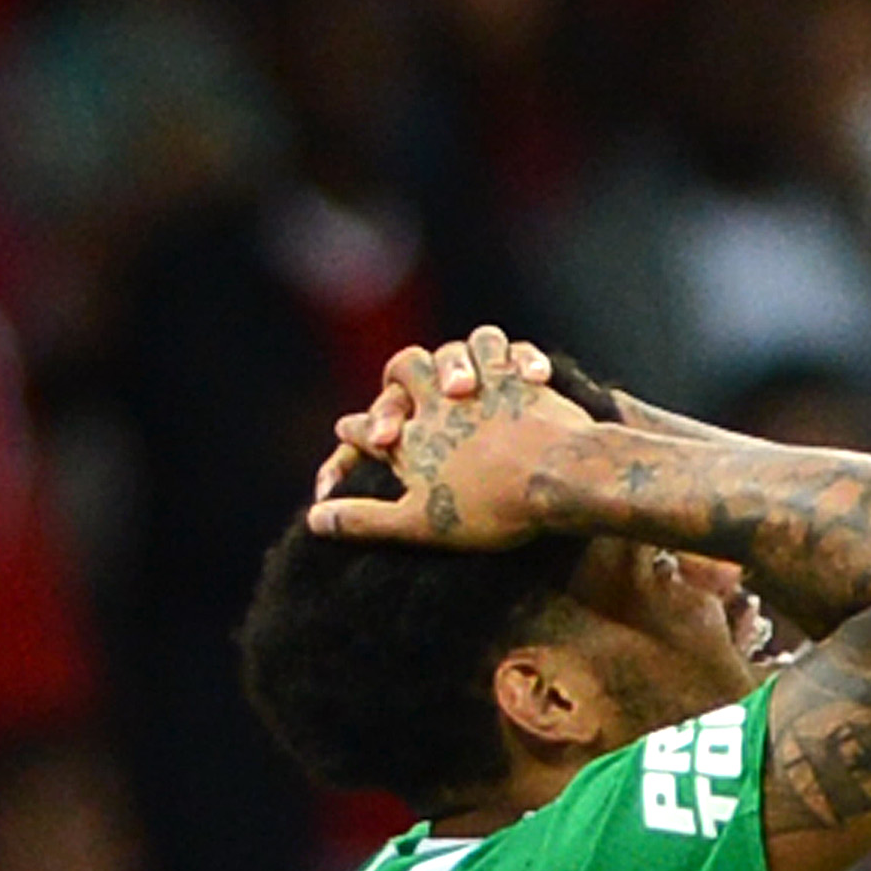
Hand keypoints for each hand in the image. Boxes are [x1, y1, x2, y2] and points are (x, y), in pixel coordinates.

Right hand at [306, 337, 590, 548]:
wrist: (558, 479)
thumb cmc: (488, 509)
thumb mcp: (417, 524)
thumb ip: (364, 519)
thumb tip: (312, 521)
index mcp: (410, 435)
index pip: (365, 426)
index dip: (354, 432)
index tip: (351, 433)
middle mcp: (440, 400)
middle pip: (406, 368)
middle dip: (399, 379)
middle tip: (402, 393)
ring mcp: (485, 383)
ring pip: (469, 346)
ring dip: (465, 356)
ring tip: (467, 381)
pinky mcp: (527, 379)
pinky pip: (519, 356)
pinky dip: (517, 361)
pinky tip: (524, 379)